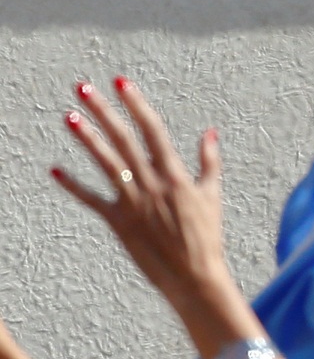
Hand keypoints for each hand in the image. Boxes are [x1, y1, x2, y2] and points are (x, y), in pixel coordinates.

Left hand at [55, 79, 298, 358]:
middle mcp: (151, 184)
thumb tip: (210, 133)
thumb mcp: (213, 196)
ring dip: (86, 138)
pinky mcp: (119, 223)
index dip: (136, 103)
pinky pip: (91, 200)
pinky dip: (72, 185)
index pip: (152, 130)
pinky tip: (55, 170)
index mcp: (175, 175)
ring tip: (69, 116)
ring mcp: (133, 202)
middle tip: (83, 88)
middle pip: (123, 139)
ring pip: (106, 163)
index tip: (120, 82)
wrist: (195, 277)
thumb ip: (209, 162)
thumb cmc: (208, 238)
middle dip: (103, 111)